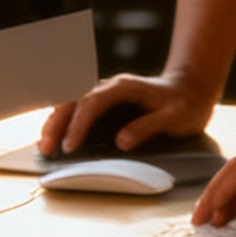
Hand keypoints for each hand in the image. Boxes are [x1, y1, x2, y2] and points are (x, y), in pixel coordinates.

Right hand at [38, 68, 215, 156]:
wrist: (191, 89)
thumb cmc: (183, 104)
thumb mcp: (174, 117)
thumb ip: (147, 127)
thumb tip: (121, 141)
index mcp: (124, 87)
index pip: (92, 103)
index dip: (78, 125)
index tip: (70, 146)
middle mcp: (110, 88)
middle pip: (74, 102)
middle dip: (57, 124)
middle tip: (46, 148)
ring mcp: (105, 95)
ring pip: (71, 105)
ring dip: (56, 124)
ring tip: (44, 146)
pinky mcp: (104, 105)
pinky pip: (77, 111)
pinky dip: (64, 124)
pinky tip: (55, 139)